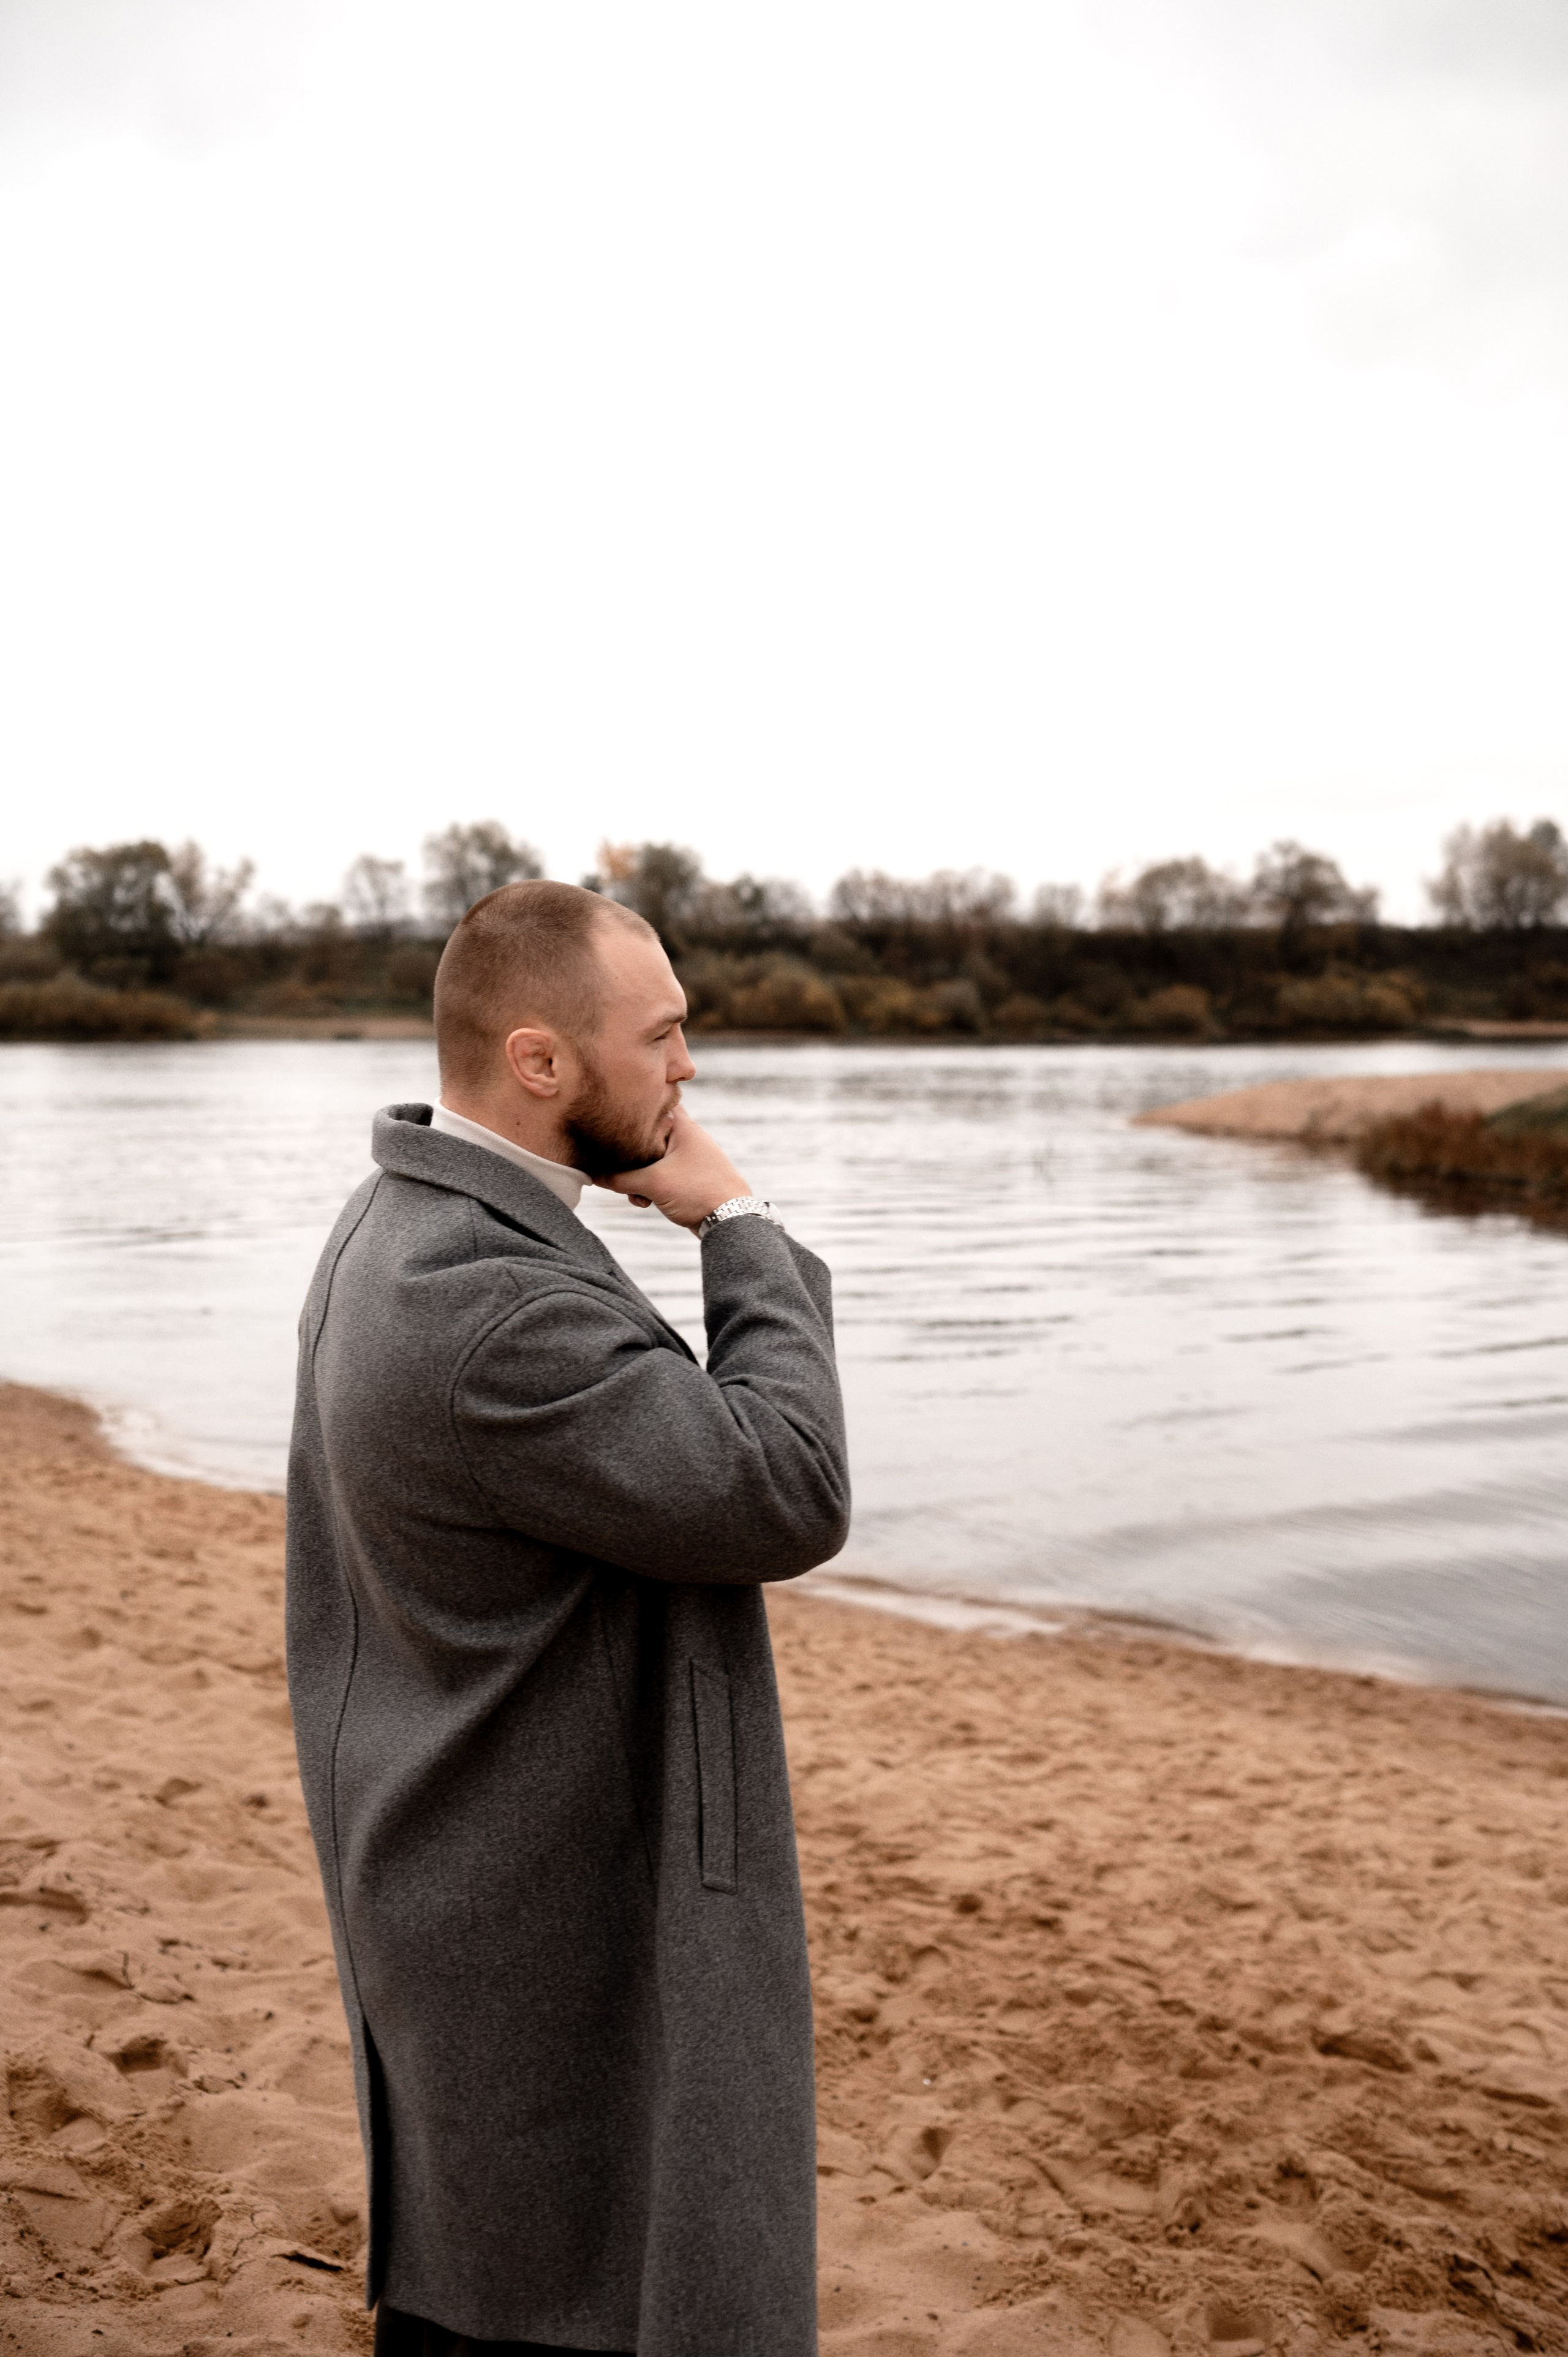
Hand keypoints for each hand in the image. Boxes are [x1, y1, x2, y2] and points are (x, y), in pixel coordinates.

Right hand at [596, 1107, 752, 1231]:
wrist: (730, 1221)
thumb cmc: (698, 1192)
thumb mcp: (653, 1183)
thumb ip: (618, 1177)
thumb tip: (591, 1174)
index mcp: (680, 1125)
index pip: (649, 1105)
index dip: (628, 1112)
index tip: (609, 1123)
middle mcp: (683, 1136)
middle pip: (643, 1137)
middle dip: (628, 1160)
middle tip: (620, 1176)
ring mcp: (685, 1156)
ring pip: (648, 1159)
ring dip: (637, 1178)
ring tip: (639, 1197)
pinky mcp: (685, 1175)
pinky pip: (657, 1174)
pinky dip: (648, 1187)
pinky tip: (646, 1202)